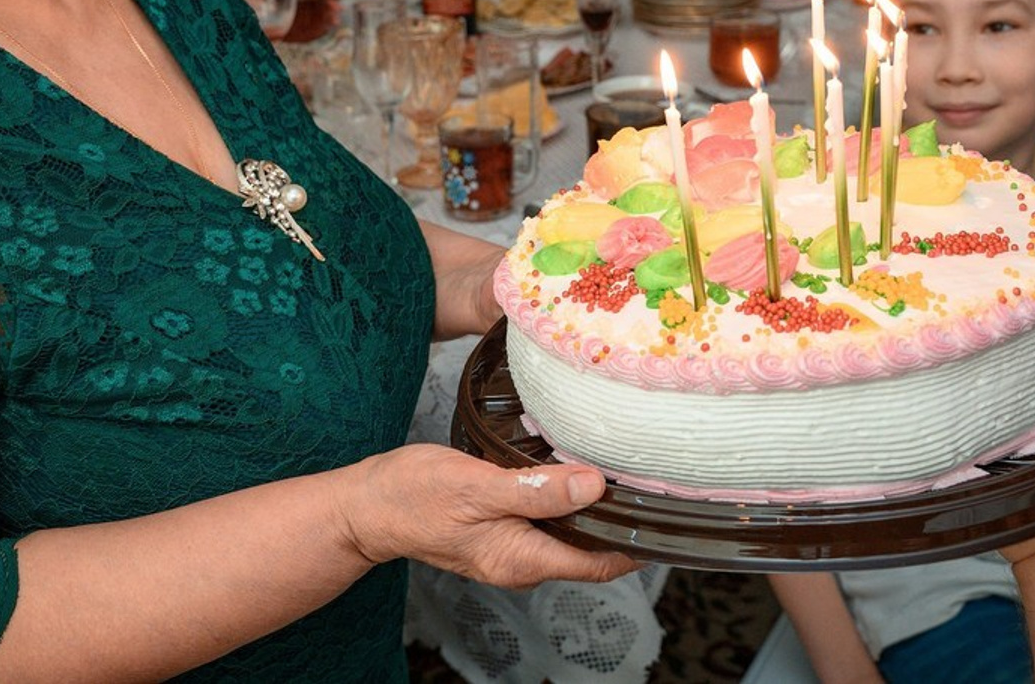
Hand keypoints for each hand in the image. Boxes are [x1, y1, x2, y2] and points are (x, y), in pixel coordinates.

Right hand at [336, 444, 638, 587]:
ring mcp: (507, 547)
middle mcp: (520, 561)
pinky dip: (563, 501)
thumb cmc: (415, 496)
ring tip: (617, 470)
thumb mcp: (478, 487)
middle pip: (587, 551)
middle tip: (648, 479)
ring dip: (590, 509)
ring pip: (566, 535)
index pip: (599, 564)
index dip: (636, 544)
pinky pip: (543, 522)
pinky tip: (566, 470)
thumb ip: (537, 491)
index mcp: (522, 558)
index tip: (665, 515)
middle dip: (619, 522)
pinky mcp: (495, 529)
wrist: (368, 505)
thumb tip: (592, 486)